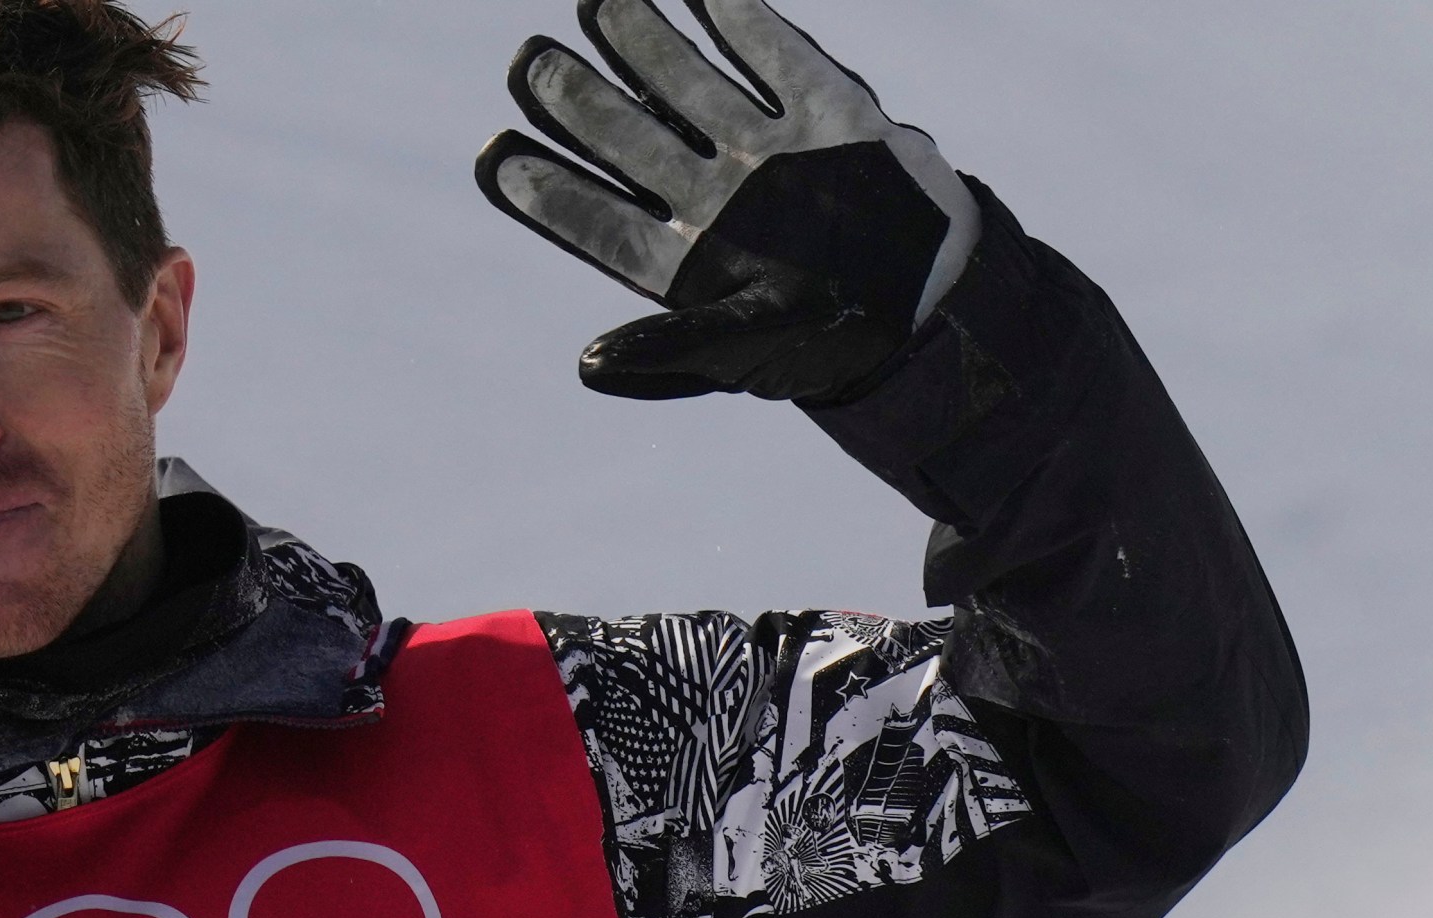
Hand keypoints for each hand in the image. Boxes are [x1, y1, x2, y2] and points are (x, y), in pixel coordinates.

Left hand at [476, 0, 980, 401]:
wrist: (937, 306)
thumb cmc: (827, 342)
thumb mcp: (746, 353)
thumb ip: (668, 354)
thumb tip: (587, 366)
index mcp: (681, 260)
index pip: (598, 219)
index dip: (547, 189)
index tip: (494, 157)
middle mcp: (711, 197)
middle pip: (630, 139)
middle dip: (577, 99)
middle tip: (526, 63)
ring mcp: (764, 149)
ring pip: (688, 86)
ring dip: (642, 44)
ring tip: (596, 2)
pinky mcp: (824, 112)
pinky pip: (773, 54)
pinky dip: (735, 17)